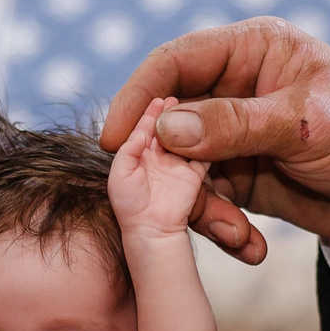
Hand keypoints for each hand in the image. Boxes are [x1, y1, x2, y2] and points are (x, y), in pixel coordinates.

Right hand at [101, 18, 329, 263]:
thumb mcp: (306, 123)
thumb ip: (236, 123)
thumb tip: (166, 128)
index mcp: (250, 50)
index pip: (175, 62)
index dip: (139, 95)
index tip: (116, 138)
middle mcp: (232, 88)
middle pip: (167, 120)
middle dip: (167, 167)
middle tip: (169, 205)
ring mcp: (231, 135)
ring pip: (181, 168)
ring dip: (198, 207)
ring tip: (234, 234)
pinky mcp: (239, 177)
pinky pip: (206, 200)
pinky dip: (219, 226)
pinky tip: (248, 246)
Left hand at [107, 97, 211, 237]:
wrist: (150, 230)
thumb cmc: (130, 206)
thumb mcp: (119, 175)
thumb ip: (128, 152)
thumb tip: (141, 132)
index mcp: (140, 153)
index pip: (147, 126)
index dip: (151, 112)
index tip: (158, 100)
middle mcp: (160, 155)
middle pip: (167, 127)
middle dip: (171, 112)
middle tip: (175, 100)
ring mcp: (178, 164)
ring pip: (186, 137)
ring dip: (189, 123)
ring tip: (192, 108)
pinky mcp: (194, 176)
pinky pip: (205, 157)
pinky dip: (208, 145)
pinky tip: (210, 132)